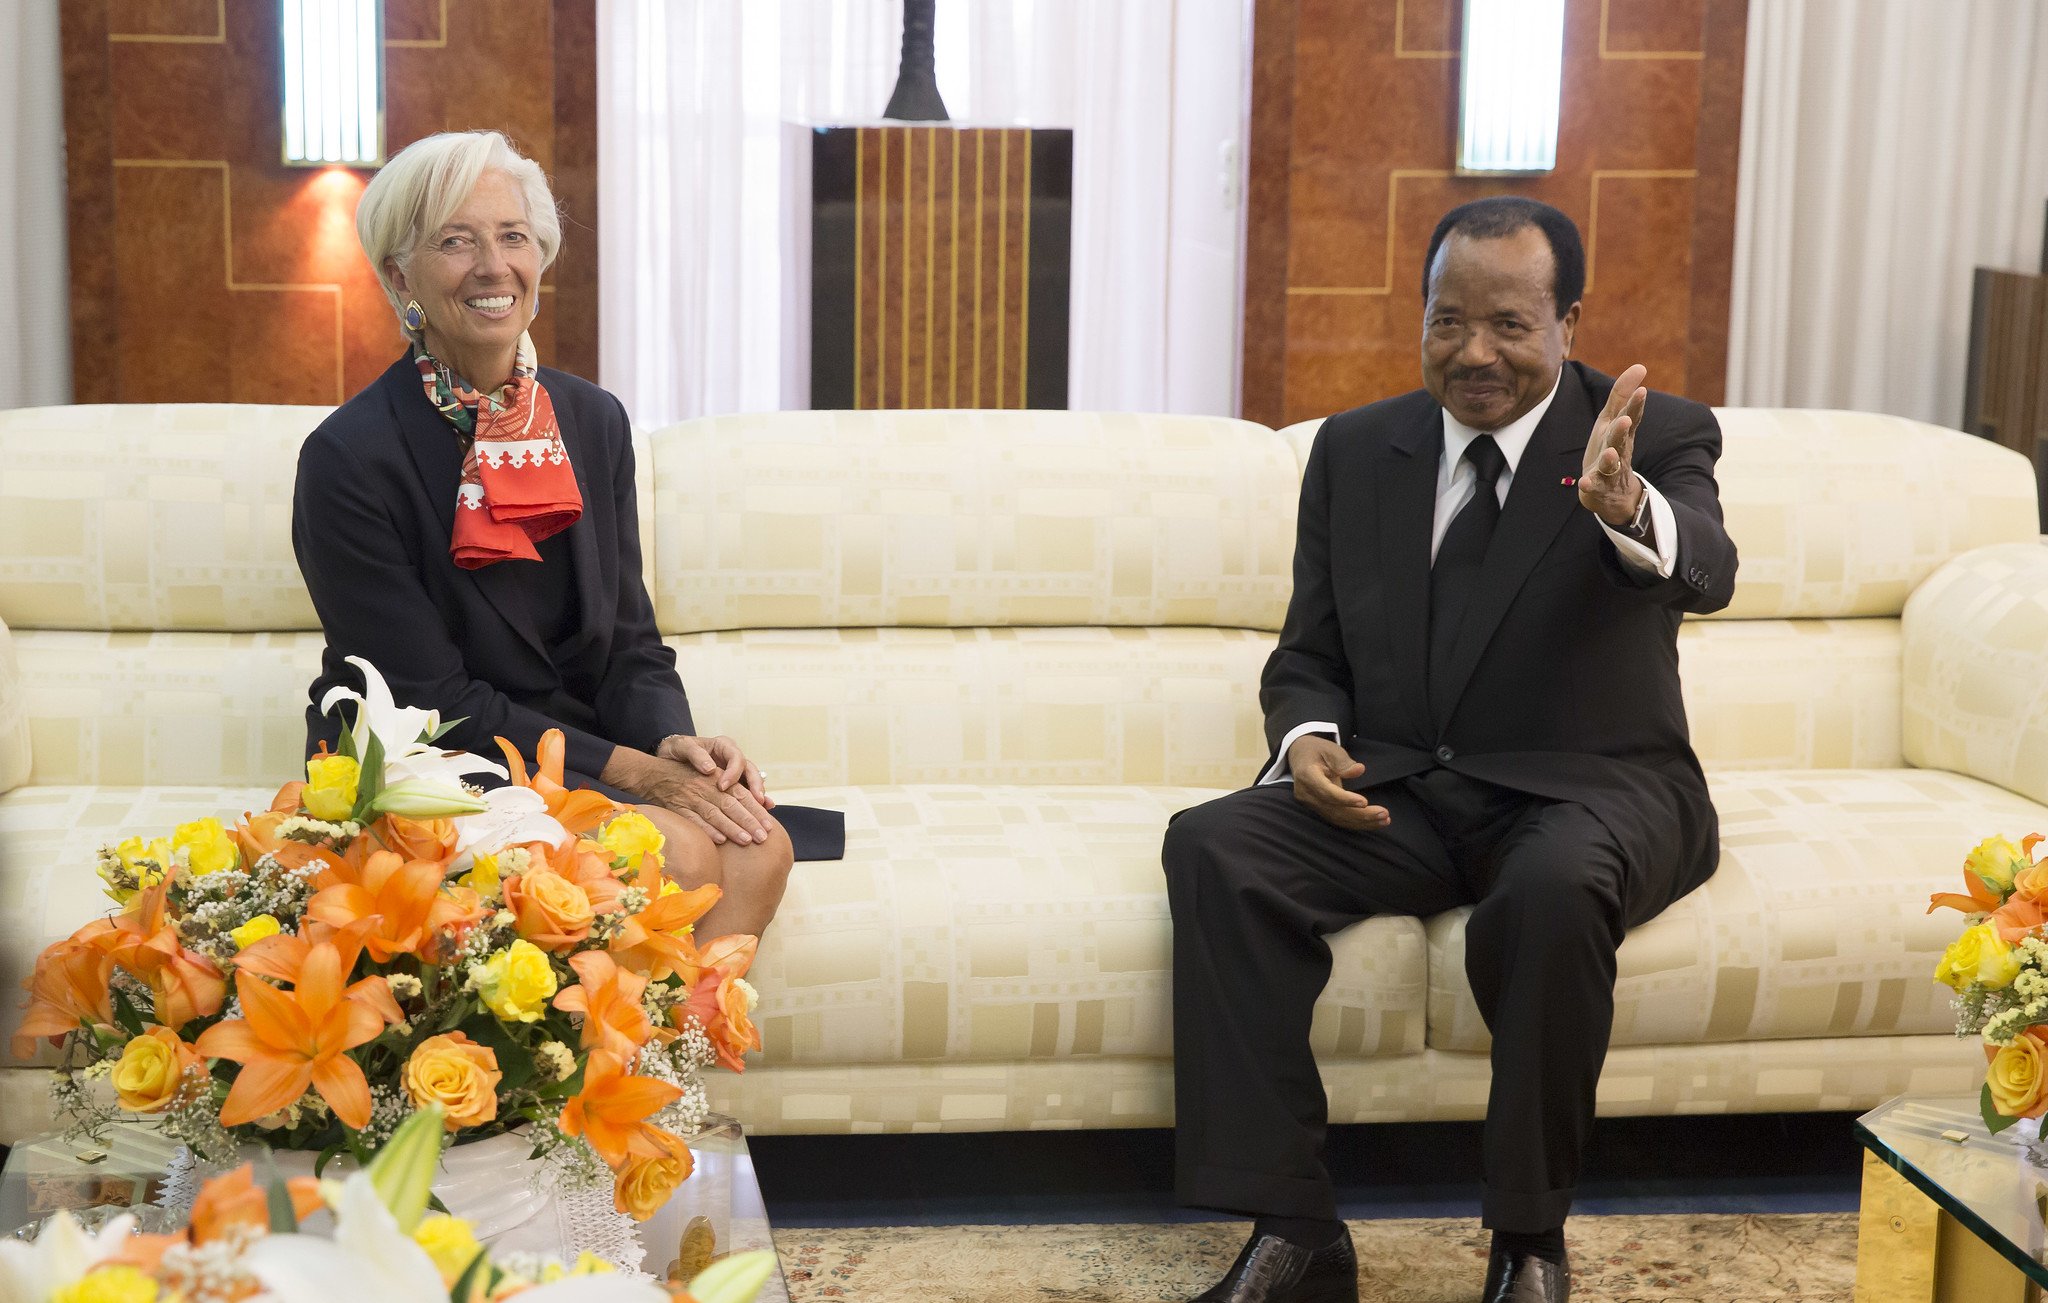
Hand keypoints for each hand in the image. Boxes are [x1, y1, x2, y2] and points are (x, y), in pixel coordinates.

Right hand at [642, 752, 773, 846]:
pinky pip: (693, 820)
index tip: (769, 824)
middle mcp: (706, 787)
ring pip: (715, 813)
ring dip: (732, 827)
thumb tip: (759, 805)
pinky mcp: (677, 807)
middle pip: (731, 804)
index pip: (741, 794)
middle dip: (749, 821)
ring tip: (746, 840)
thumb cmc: (687, 777)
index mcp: (717, 778)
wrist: (653, 774)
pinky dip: (707, 830)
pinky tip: (720, 840)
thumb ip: (730, 790)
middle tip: (763, 837)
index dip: (756, 809)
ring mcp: (691, 798)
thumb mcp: (708, 777)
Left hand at [658, 734, 771, 808]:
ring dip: (759, 796)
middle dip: (756, 786)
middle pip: (751, 770)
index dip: (733, 772)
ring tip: (766, 807)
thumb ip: (695, 754)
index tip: (722, 787)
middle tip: (758, 800)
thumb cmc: (677, 750)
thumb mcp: (682, 747)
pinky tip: (764, 810)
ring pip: (752, 783)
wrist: (671, 758)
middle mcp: (732, 759)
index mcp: (723, 746)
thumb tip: (710, 769)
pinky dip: (755, 803)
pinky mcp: (733, 785)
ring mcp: (735, 773)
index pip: (735, 757)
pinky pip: (747, 794)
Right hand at [1287, 734, 1389, 830]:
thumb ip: (1343, 761)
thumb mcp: (1330, 749)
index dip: (1345, 799)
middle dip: (1360, 815)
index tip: (1365, 802)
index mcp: (1307, 776)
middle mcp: (1307, 794)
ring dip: (1362, 822)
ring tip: (1384, 820)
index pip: (1327, 792)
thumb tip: (1359, 770)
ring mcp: (1311, 804)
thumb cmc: (1317, 750)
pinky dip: (1356, 823)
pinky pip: (1337, 819)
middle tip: (1384, 814)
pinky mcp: (1319, 809)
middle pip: (1335, 810)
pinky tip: (1373, 822)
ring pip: (1337, 818)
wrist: (1300, 757)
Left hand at [1580, 363, 1648, 527]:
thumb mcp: (1613, 420)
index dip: (1635, 405)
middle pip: (1621, 440)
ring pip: (1611, 465)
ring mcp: (1609, 471)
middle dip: (1622, 430)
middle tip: (1625, 420)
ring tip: (1609, 453)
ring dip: (1610, 459)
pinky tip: (1584, 482)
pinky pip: (1594, 487)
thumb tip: (1640, 366)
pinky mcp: (1597, 488)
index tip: (1642, 391)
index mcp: (1621, 434)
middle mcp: (1618, 451)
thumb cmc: (1611, 448)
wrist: (1612, 492)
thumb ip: (1622, 395)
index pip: (1631, 418)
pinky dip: (1590, 485)